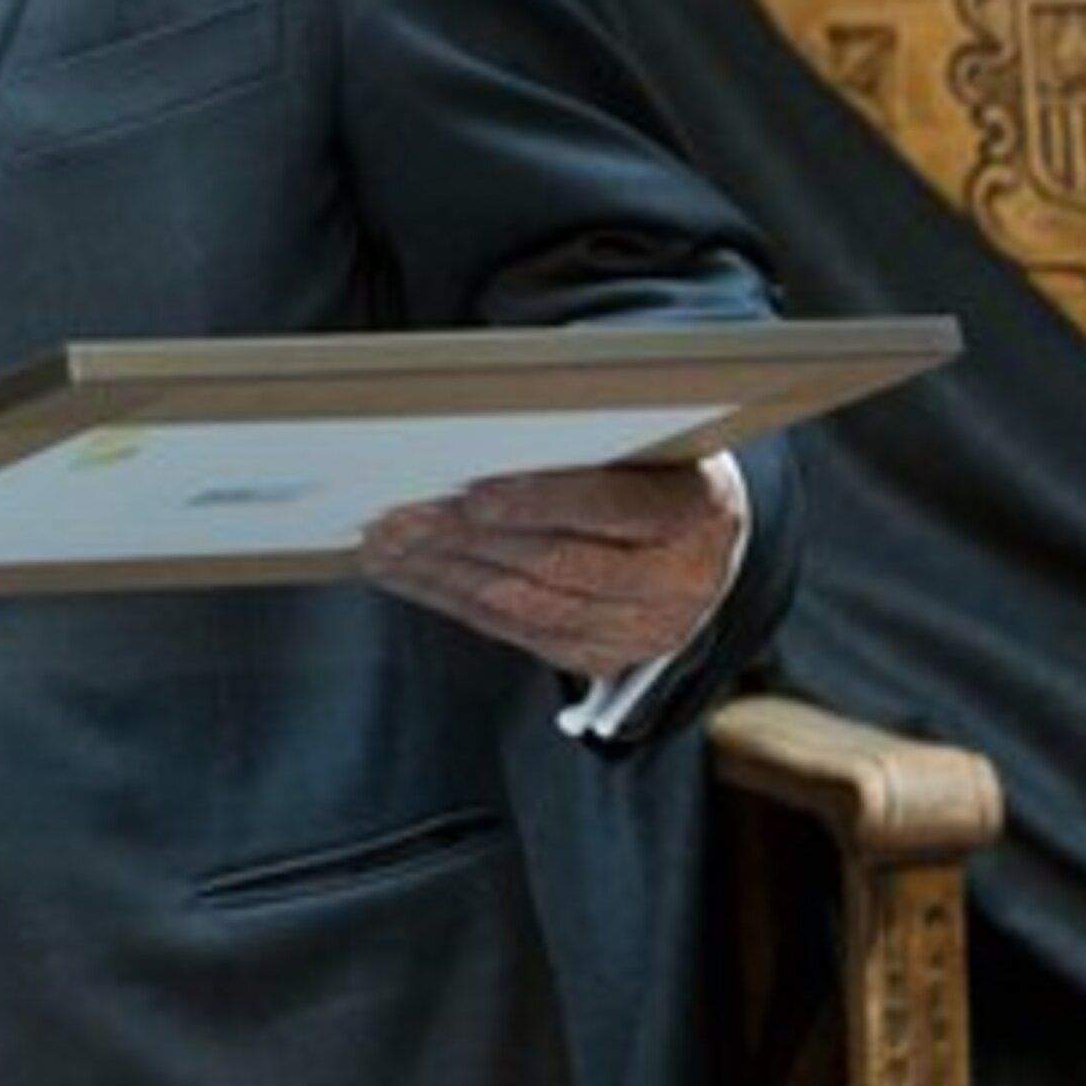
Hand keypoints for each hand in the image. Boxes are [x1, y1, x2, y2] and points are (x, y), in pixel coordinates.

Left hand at [356, 460, 742, 678]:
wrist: (701, 541)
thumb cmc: (653, 464)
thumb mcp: (643, 436)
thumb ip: (584, 433)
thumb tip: (477, 427)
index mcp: (695, 510)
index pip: (613, 507)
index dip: (539, 502)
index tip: (470, 491)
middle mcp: (677, 582)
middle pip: (558, 564)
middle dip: (467, 539)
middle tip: (396, 513)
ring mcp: (640, 630)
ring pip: (527, 605)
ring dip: (444, 572)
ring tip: (383, 541)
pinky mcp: (599, 658)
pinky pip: (513, 632)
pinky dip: (451, 599)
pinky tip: (405, 572)